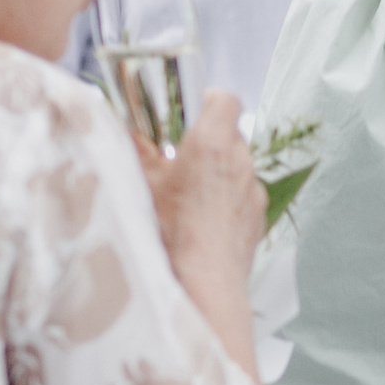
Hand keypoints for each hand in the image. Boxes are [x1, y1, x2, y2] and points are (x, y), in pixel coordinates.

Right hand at [142, 89, 264, 288]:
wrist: (202, 284)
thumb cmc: (171, 235)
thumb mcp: (142, 184)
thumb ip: (136, 150)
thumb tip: (126, 129)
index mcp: (212, 143)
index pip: (225, 101)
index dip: (210, 100)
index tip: (194, 108)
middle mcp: (240, 161)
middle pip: (230, 134)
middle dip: (207, 142)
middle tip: (179, 159)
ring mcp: (253, 190)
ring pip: (237, 166)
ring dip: (217, 172)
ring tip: (189, 196)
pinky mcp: (258, 216)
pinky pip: (243, 195)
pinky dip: (227, 200)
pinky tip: (203, 221)